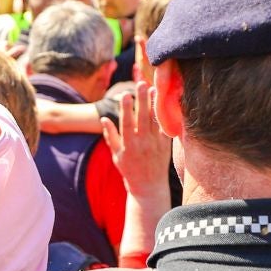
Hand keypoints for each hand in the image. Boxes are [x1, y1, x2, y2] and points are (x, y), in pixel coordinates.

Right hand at [99, 81, 172, 201]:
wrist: (148, 187)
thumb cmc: (129, 170)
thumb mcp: (116, 155)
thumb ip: (110, 136)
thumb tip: (104, 118)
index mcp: (128, 146)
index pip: (126, 124)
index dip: (125, 109)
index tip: (125, 94)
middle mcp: (142, 144)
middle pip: (142, 118)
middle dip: (141, 100)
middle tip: (141, 84)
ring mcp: (155, 144)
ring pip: (154, 120)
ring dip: (153, 104)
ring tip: (153, 89)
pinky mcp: (165, 145)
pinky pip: (165, 128)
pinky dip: (164, 115)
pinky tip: (163, 103)